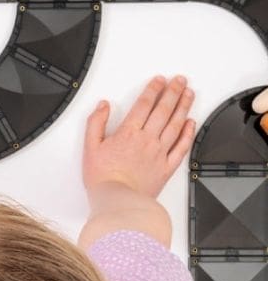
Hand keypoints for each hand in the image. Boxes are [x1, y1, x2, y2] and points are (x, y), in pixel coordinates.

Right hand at [83, 74, 195, 198]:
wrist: (118, 200)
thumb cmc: (103, 178)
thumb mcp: (90, 148)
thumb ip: (95, 123)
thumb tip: (102, 106)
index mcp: (129, 133)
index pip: (144, 105)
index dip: (153, 90)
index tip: (159, 80)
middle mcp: (148, 140)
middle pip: (164, 110)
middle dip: (173, 92)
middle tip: (180, 80)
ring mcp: (160, 153)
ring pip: (176, 124)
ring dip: (184, 107)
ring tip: (189, 94)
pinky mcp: (167, 167)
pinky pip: (181, 147)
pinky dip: (188, 133)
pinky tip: (191, 123)